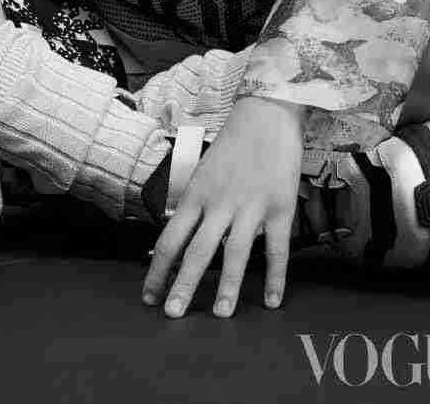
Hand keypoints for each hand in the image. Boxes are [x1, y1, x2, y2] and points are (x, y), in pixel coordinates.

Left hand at [141, 96, 303, 318]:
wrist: (265, 114)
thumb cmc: (232, 145)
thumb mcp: (203, 172)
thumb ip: (194, 205)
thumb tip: (179, 236)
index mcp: (196, 194)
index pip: (170, 238)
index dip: (158, 270)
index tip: (149, 296)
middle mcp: (220, 203)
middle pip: (197, 250)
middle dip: (184, 284)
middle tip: (173, 314)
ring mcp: (250, 206)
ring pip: (235, 253)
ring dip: (226, 286)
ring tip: (220, 315)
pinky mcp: (280, 207)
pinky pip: (276, 248)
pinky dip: (275, 277)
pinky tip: (271, 300)